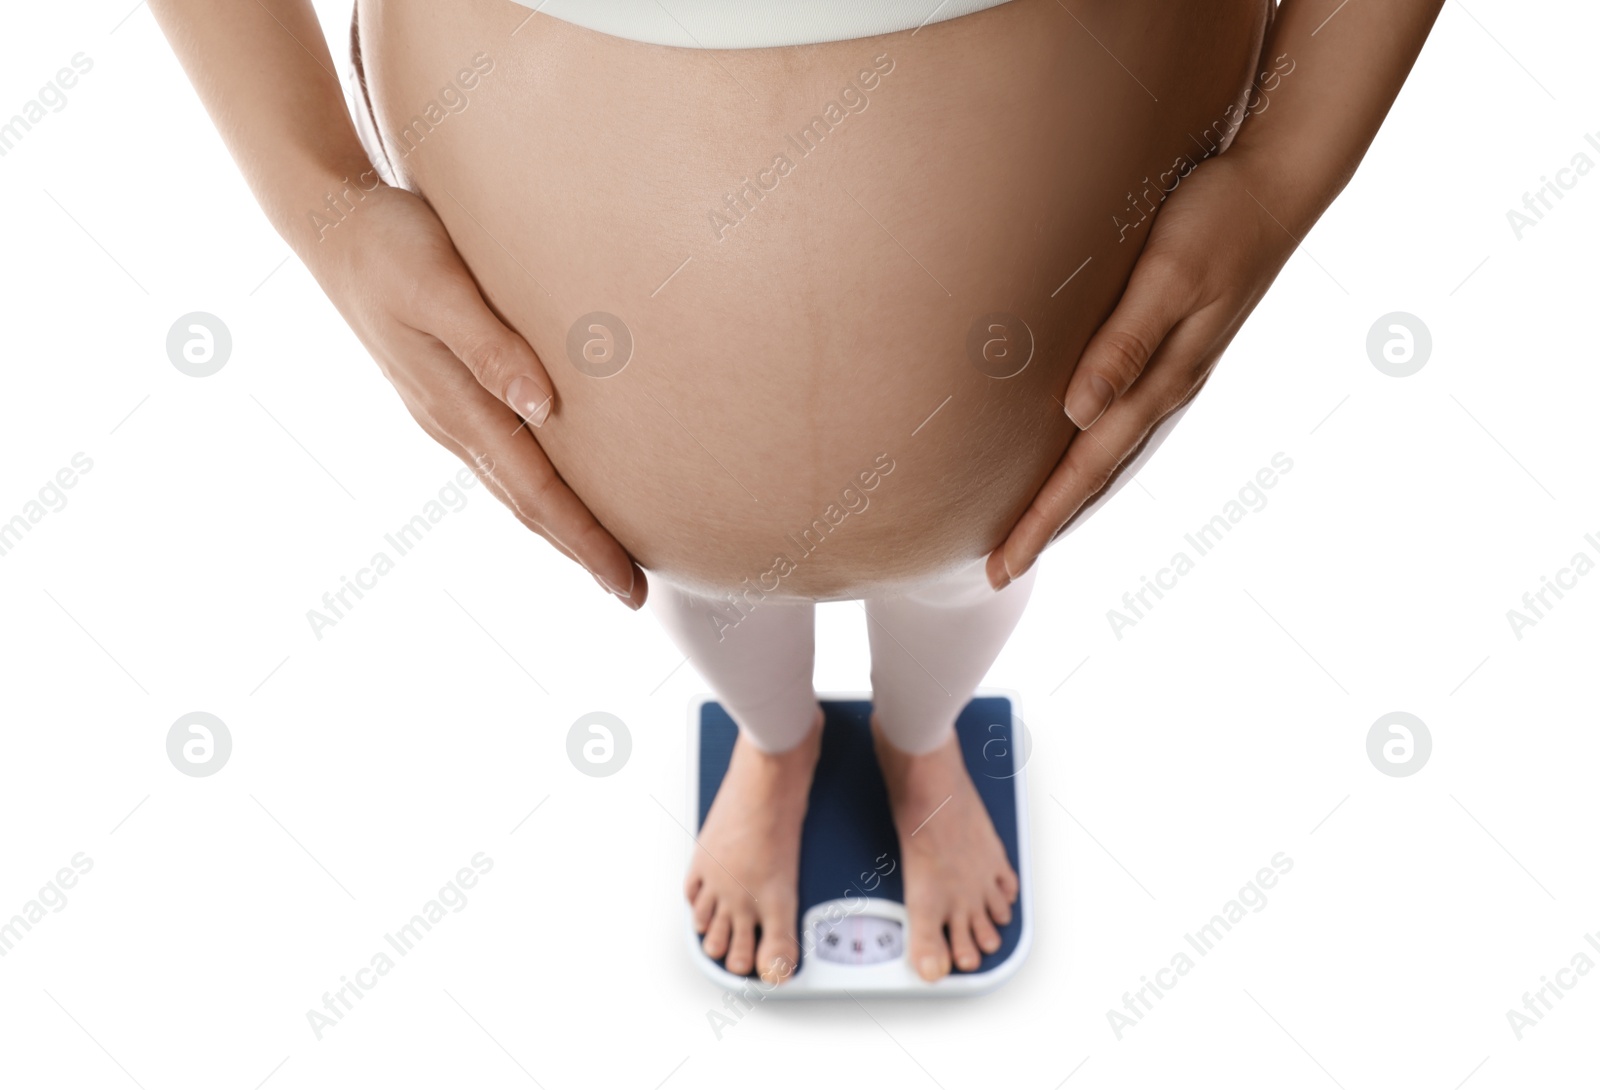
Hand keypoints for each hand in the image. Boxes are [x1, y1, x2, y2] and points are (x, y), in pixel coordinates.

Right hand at [307, 183, 644, 607]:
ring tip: (606, 557)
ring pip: (513, 488)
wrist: (331, 226)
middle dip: (581, 552)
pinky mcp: (445, 394)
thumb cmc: (393, 245)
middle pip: (528, 506)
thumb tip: (543, 408)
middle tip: (633, 594)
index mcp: (456, 406)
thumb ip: (491, 346)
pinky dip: (536, 489)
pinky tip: (557, 490)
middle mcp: (451, 423)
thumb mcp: (440, 286)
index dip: (584, 541)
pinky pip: (502, 459)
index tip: (626, 585)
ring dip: (559, 527)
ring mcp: (445, 414)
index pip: (535, 492)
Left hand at [987, 148, 1301, 589]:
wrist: (1279, 182)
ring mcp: (1173, 370)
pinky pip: (1123, 418)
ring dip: (1071, 493)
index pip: (1085, 467)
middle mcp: (1166, 387)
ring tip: (1033, 526)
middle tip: (998, 570)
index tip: (1000, 566)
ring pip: (1111, 452)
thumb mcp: (1168, 277)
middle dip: (1047, 523)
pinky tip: (1080, 447)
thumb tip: (1079, 415)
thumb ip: (1123, 344)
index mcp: (1161, 380)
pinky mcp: (1173, 347)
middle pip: (1095, 474)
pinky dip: (1094, 451)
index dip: (1041, 519)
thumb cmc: (1216, 219)